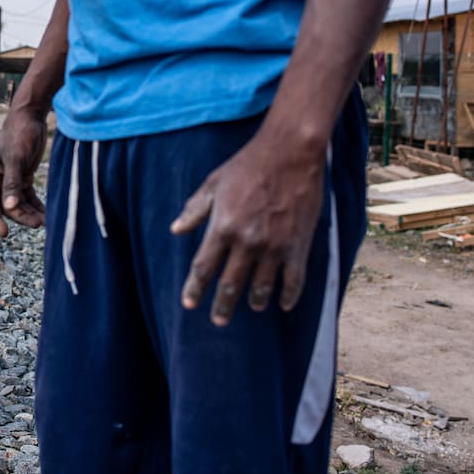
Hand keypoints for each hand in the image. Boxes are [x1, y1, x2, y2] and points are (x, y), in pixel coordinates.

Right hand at [0, 108, 48, 236]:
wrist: (31, 116)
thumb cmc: (19, 134)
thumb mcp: (15, 159)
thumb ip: (12, 183)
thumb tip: (9, 207)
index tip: (4, 234)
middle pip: (8, 205)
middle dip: (21, 216)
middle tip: (38, 224)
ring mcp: (12, 178)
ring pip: (19, 202)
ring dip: (30, 212)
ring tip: (46, 221)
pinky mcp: (25, 176)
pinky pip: (29, 196)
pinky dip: (36, 205)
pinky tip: (47, 213)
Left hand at [170, 129, 325, 326]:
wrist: (290, 153)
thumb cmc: (247, 165)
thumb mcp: (213, 183)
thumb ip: (195, 210)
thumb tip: (175, 230)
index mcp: (222, 227)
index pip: (203, 267)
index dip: (195, 289)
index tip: (189, 304)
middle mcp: (246, 241)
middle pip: (230, 284)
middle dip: (222, 306)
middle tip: (219, 321)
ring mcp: (274, 246)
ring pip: (261, 287)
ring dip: (255, 301)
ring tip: (252, 308)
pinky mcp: (298, 245)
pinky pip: (294, 280)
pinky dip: (288, 296)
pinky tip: (283, 305)